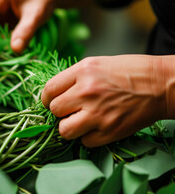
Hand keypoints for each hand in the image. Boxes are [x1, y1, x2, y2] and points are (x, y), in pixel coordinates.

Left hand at [41, 55, 174, 146]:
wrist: (160, 84)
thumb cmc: (128, 71)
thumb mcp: (96, 64)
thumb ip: (73, 78)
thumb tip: (55, 94)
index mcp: (82, 71)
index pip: (49, 89)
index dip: (46, 98)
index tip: (50, 102)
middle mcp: (87, 92)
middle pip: (54, 110)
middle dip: (59, 111)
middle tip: (69, 110)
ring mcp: (98, 113)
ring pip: (64, 130)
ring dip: (69, 127)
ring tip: (79, 121)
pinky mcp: (110, 131)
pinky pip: (85, 142)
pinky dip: (88, 137)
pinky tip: (96, 127)